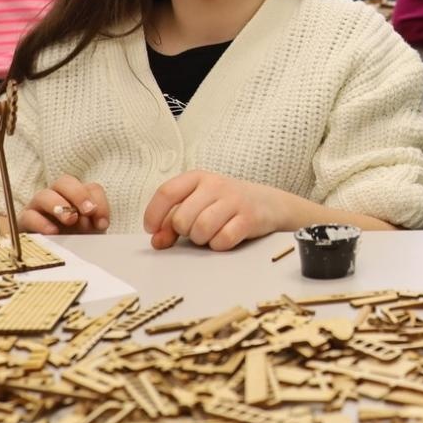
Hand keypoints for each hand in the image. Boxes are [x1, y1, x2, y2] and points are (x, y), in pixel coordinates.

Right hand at [18, 176, 109, 234]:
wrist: (49, 257)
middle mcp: (56, 196)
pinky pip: (29, 216)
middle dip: (78, 195)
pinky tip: (53, 232)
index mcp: (76, 197)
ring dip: (59, 205)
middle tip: (88, 212)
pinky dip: (41, 223)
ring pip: (44, 195)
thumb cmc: (72, 241)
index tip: (102, 224)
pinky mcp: (24, 221)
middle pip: (65, 182)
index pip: (90, 188)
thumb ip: (94, 224)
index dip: (99, 202)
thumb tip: (98, 223)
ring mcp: (38, 207)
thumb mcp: (89, 233)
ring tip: (70, 220)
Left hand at [142, 171, 290, 250]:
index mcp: (198, 177)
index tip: (152, 230)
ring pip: (200, 230)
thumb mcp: (199, 204)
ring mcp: (234, 200)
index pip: (167, 193)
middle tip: (195, 230)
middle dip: (185, 232)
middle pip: (182, 219)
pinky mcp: (249, 218)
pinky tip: (226, 237)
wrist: (270, 203)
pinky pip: (222, 240)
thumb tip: (157, 241)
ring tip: (211, 234)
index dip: (154, 215)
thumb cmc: (227, 204)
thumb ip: (173, 221)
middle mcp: (215, 185)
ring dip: (202, 240)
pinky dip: (219, 245)